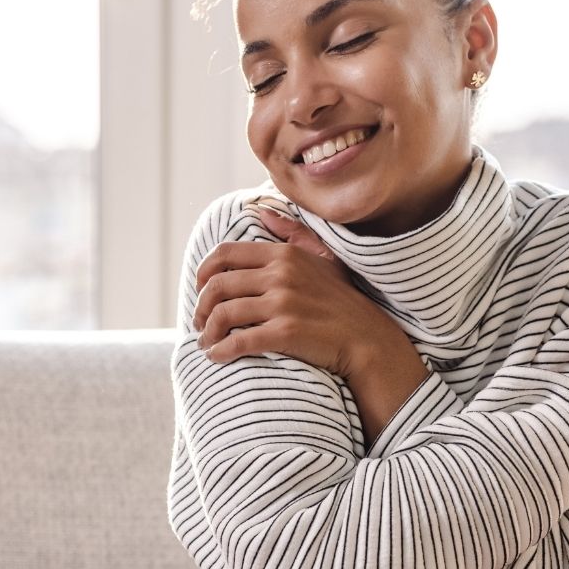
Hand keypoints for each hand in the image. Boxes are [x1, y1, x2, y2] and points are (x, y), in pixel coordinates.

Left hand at [191, 207, 416, 379]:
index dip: (203, 273)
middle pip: (217, 286)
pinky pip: (239, 341)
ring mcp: (283, 303)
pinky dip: (221, 350)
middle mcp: (281, 275)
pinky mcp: (286, 332)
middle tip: (200, 322)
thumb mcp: (322, 258)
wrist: (368, 339)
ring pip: (223, 314)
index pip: (224, 255)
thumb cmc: (343, 301)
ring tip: (206, 342)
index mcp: (284, 254)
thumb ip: (291, 233)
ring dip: (207, 332)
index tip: (200, 290)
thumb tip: (262, 211)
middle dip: (200, 307)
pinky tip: (217, 356)